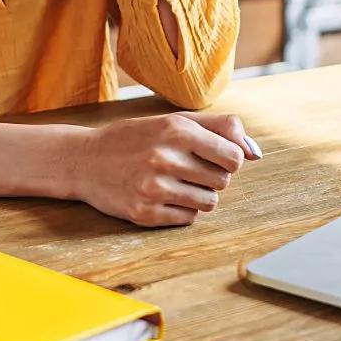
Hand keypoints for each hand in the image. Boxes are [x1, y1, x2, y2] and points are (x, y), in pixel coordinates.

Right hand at [74, 112, 262, 227]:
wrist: (83, 160)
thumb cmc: (135, 138)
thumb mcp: (173, 121)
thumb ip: (220, 128)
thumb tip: (256, 152)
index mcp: (176, 130)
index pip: (234, 157)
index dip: (228, 159)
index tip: (212, 157)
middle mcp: (165, 158)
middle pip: (223, 182)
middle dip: (211, 177)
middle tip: (187, 169)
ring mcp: (153, 188)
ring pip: (208, 203)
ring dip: (199, 196)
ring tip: (175, 183)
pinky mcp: (144, 213)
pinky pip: (188, 219)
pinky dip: (181, 210)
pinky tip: (162, 197)